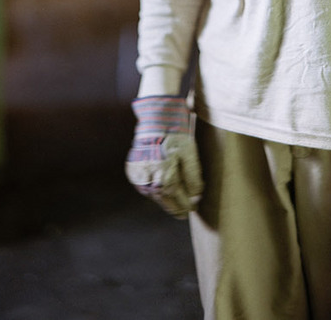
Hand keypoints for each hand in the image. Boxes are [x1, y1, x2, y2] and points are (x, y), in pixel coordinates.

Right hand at [124, 96, 202, 218]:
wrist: (155, 118)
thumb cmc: (175, 135)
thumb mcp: (190, 154)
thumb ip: (193, 177)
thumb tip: (196, 196)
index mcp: (164, 178)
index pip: (178, 200)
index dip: (186, 205)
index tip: (193, 208)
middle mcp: (149, 181)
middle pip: (165, 200)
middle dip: (176, 207)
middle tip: (184, 212)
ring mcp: (139, 177)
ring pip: (154, 195)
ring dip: (165, 199)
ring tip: (175, 203)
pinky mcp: (134, 171)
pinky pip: (145, 186)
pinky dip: (154, 190)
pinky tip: (161, 190)